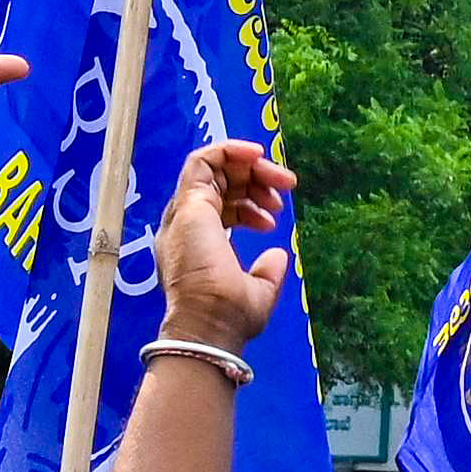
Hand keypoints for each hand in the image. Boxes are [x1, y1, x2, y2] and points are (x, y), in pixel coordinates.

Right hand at [154, 137, 299, 349]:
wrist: (210, 322)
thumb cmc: (229, 316)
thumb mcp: (257, 291)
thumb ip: (266, 272)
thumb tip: (278, 255)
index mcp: (196, 243)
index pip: (220, 205)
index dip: (251, 203)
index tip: (275, 214)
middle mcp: (186, 225)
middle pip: (220, 183)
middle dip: (257, 179)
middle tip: (286, 186)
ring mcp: (184, 213)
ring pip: (214, 168)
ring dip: (252, 165)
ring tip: (282, 181)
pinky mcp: (188, 203)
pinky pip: (202, 160)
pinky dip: (229, 149)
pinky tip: (256, 154)